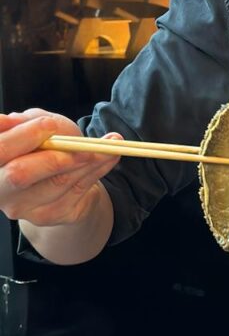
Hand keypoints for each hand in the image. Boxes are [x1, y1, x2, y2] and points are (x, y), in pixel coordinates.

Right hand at [0, 108, 121, 226]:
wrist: (62, 176)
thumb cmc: (44, 145)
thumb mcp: (35, 125)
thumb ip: (28, 121)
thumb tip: (11, 120)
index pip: (0, 150)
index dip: (23, 136)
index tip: (49, 124)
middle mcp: (1, 190)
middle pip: (20, 175)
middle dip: (53, 156)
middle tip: (81, 144)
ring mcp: (24, 207)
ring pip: (58, 181)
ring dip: (89, 159)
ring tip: (109, 145)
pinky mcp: (50, 215)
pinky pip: (79, 190)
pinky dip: (99, 169)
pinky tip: (110, 156)